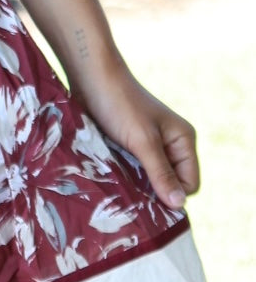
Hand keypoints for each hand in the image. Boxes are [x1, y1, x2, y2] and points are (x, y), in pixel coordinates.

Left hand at [69, 61, 199, 210]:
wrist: (91, 76)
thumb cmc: (120, 104)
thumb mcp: (143, 141)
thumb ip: (161, 173)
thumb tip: (179, 205)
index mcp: (183, 141)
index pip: (189, 184)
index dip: (172, 195)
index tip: (147, 200)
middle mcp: (171, 145)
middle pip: (169, 183)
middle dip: (152, 191)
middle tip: (130, 196)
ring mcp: (150, 145)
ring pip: (149, 179)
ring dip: (136, 185)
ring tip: (119, 186)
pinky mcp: (129, 145)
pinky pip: (133, 170)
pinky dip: (125, 176)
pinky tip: (111, 177)